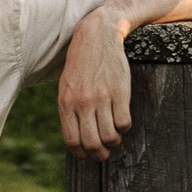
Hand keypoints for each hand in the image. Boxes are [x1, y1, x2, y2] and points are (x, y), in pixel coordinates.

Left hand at [58, 2, 136, 157]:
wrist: (97, 36)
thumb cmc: (81, 64)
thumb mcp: (66, 87)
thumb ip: (69, 110)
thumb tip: (76, 138)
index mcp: (66, 103)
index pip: (72, 141)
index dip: (82, 154)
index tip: (88, 156)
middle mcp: (83, 103)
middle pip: (92, 143)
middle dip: (100, 155)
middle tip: (105, 153)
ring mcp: (102, 98)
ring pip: (110, 136)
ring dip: (114, 142)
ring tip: (114, 137)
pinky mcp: (120, 92)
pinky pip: (124, 122)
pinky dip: (125, 128)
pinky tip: (122, 120)